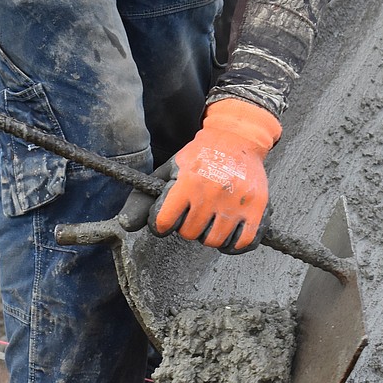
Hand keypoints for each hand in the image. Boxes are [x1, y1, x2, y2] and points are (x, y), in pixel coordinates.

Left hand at [147, 97, 281, 251]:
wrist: (238, 138)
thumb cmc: (199, 156)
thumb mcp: (168, 171)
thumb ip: (144, 198)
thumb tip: (126, 225)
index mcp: (187, 182)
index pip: (163, 222)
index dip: (161, 224)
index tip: (166, 219)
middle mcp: (212, 193)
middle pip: (189, 234)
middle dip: (187, 226)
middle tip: (194, 211)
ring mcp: (236, 203)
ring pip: (213, 242)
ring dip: (209, 234)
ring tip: (211, 218)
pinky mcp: (257, 209)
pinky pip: (242, 243)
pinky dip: (233, 244)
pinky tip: (228, 232)